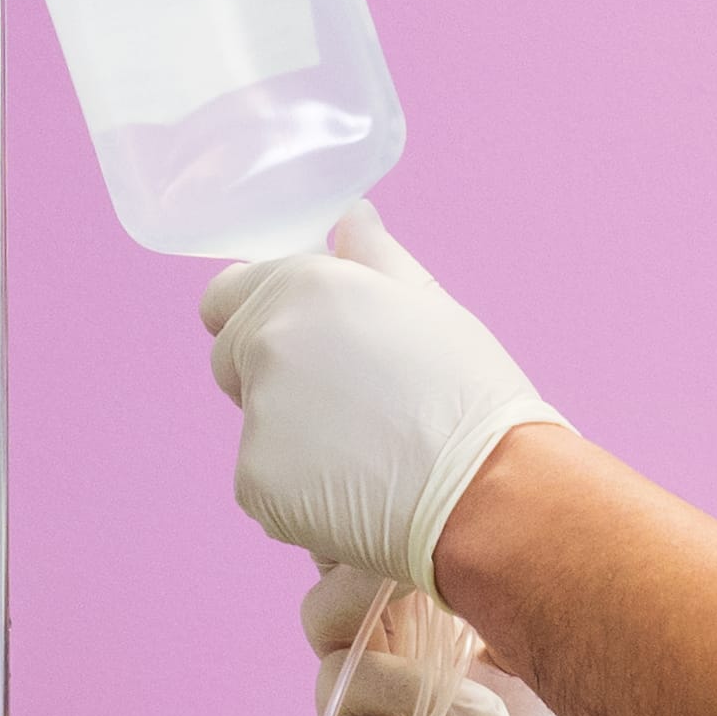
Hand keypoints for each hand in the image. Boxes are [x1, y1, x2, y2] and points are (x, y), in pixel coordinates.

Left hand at [202, 202, 563, 595]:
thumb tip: (351, 221)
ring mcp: (257, 414)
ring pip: (255, 426)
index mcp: (305, 287)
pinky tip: (357, 495)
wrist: (489, 490)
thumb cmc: (474, 398)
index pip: (227, 295)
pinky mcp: (254, 481)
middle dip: (269, 377)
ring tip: (369, 456)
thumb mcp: (431, 309)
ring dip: (293, 440)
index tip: (300, 344)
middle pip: (230, 359)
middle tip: (346, 405)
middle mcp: (268, 342)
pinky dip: (297, 493)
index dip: (259, 315)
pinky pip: (264, 483)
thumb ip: (376, 261)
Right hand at [301, 562, 663, 715]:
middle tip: (433, 598)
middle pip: (322, 613)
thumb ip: (485, 598)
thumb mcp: (531, 661)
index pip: (355, 575)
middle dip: (370, 595)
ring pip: (341, 682)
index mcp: (404, 640)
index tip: (409, 528)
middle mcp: (364, 685)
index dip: (363, 546)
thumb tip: (467, 521)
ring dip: (423, 697)